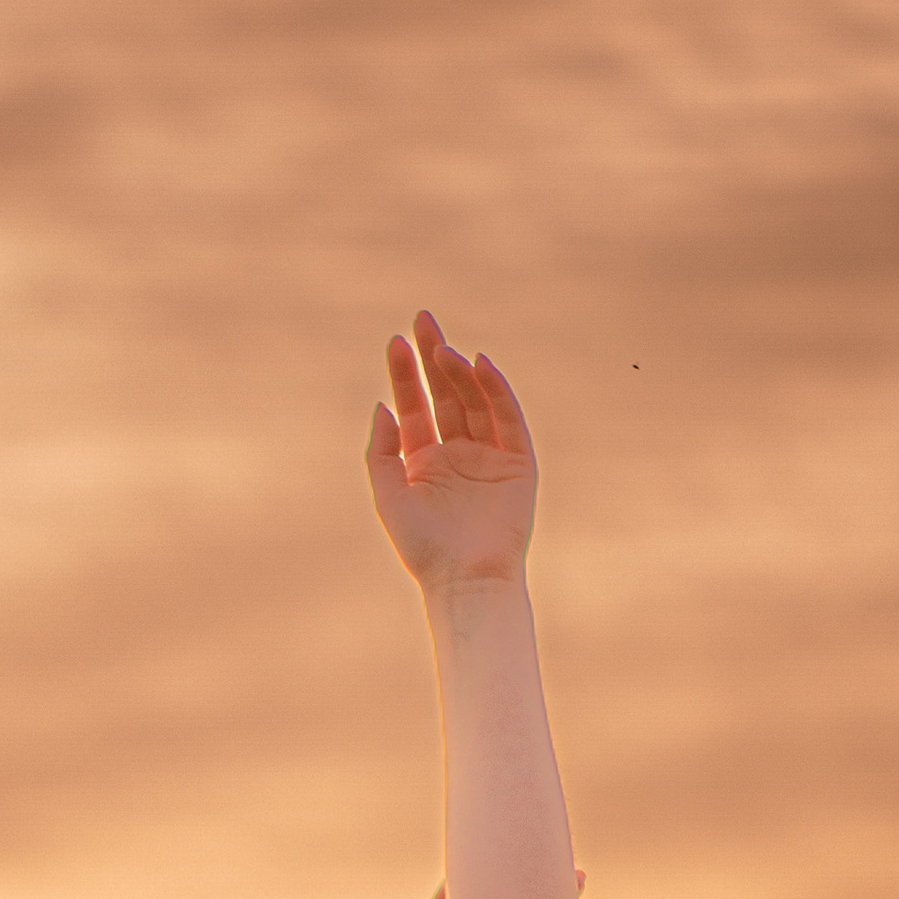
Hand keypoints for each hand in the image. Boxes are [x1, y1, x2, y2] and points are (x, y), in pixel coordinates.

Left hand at [366, 312, 537, 591]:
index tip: (396, 343)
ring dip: (458, 372)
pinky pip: (506, 418)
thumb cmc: (422, 547)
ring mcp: (487, 456)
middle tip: (422, 319)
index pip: (415, 407)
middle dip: (433, 358)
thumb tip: (382, 406)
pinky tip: (477, 365)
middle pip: (444, 395)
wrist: (465, 579)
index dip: (405, 375)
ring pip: (474, 401)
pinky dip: (495, 390)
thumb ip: (381, 451)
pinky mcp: (517, 462)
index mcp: (424, 462)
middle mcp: (456, 454)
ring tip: (442, 348)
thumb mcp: (388, 495)